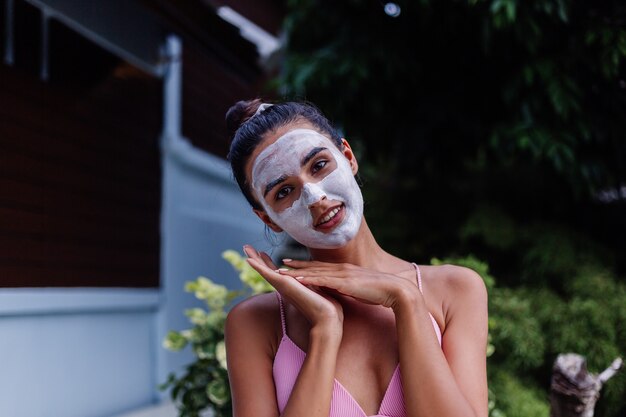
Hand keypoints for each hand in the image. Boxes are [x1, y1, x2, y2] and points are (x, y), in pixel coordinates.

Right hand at [243, 245, 343, 334]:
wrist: (327, 317)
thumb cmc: (326, 307)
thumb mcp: (317, 289)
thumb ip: (313, 284)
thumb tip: (316, 279)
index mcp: (291, 287)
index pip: (277, 272)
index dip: (268, 262)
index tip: (262, 253)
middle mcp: (284, 286)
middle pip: (267, 270)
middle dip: (257, 258)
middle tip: (246, 246)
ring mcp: (282, 286)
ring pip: (264, 270)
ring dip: (254, 258)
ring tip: (245, 247)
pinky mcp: (284, 285)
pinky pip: (267, 273)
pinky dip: (258, 266)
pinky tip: (248, 259)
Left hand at [277, 259, 419, 309]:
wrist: (395, 290)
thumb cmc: (380, 291)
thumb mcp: (360, 287)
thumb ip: (348, 286)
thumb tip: (339, 289)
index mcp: (345, 270)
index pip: (321, 266)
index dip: (305, 264)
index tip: (292, 263)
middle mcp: (341, 269)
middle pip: (314, 266)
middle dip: (296, 265)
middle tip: (280, 264)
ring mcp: (343, 274)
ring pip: (315, 272)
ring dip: (297, 271)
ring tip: (281, 271)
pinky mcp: (345, 282)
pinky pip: (322, 280)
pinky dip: (308, 279)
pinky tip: (297, 279)